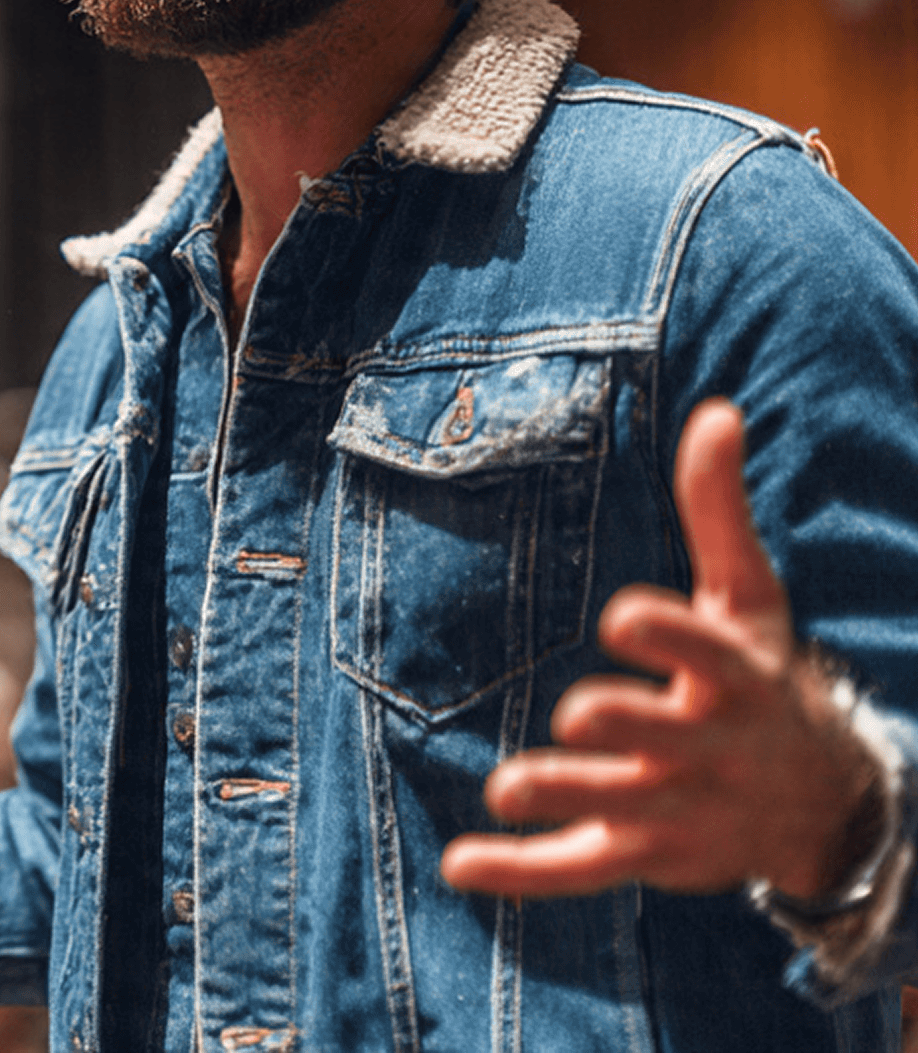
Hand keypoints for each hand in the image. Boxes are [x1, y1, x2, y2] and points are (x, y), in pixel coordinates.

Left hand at [441, 399, 883, 901]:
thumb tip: (715, 412)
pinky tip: (460, 864)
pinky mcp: (644, 857)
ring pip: (616, 808)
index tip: (621, 616)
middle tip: (575, 715)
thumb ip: (718, 513)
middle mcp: (708, 748)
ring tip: (503, 786)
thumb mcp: (748, 599)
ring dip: (564, 796)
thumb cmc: (763, 681)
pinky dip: (521, 872)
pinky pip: (579, 869)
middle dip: (620, 726)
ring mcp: (677, 810)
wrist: (823, 808)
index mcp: (735, 679)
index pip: (704, 655)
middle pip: (658, 737)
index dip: (665, 637)